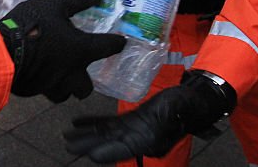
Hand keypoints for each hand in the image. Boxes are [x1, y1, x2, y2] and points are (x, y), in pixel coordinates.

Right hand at [0, 0, 124, 101]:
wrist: (0, 51)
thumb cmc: (30, 26)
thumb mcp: (55, 4)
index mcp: (80, 50)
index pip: (106, 48)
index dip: (116, 44)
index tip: (120, 42)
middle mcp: (70, 73)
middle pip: (86, 88)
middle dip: (85, 82)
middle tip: (79, 69)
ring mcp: (51, 85)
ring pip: (65, 94)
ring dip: (65, 86)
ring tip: (58, 75)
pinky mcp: (33, 90)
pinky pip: (44, 91)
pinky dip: (44, 84)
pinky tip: (37, 73)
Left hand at [64, 70, 236, 162]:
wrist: (191, 101)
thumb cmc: (184, 106)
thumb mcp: (175, 111)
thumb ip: (165, 118)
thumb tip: (156, 124)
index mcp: (148, 141)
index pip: (124, 149)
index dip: (108, 152)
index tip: (91, 156)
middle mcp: (138, 140)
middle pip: (108, 144)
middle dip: (88, 146)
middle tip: (68, 146)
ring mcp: (132, 131)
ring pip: (104, 135)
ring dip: (85, 135)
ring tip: (66, 136)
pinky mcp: (130, 121)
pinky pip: (108, 125)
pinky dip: (92, 124)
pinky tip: (77, 122)